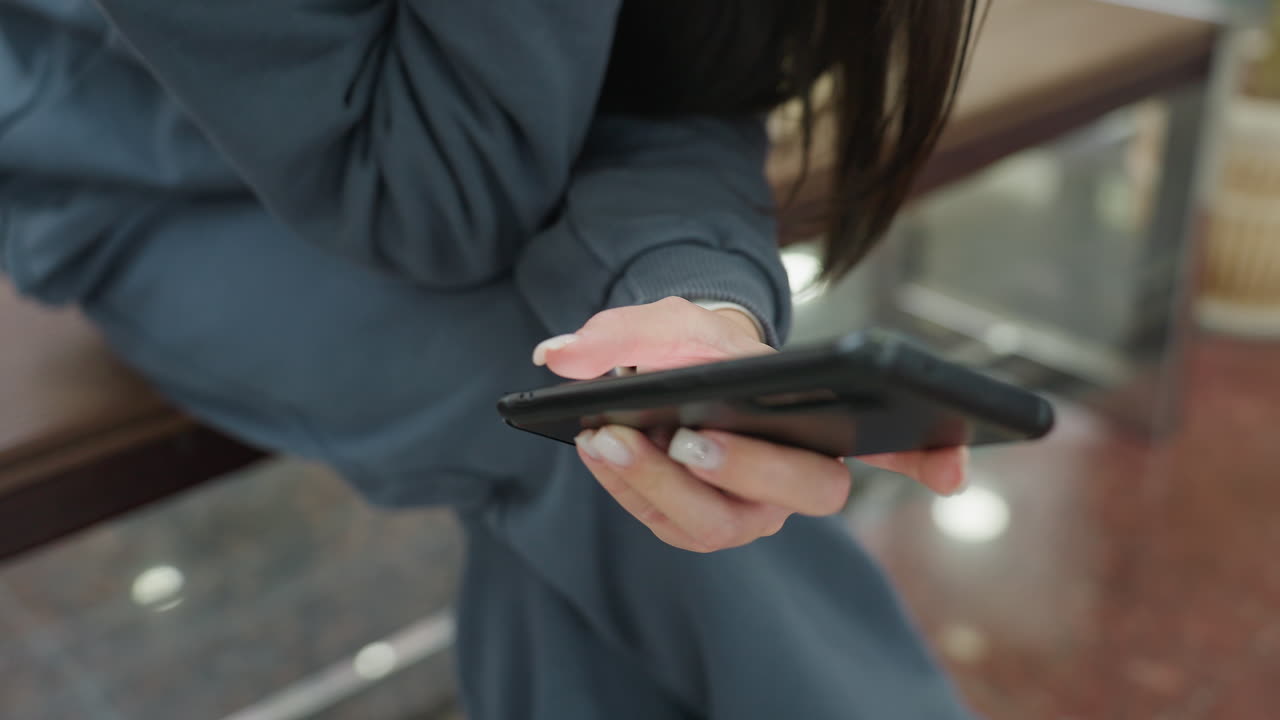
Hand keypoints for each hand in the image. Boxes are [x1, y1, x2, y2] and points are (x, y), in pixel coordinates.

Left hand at [532, 297, 967, 552]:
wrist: (669, 367)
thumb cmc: (695, 342)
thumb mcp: (669, 318)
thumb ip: (629, 331)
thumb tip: (556, 356)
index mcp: (824, 423)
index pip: (898, 445)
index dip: (929, 459)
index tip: (952, 472)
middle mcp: (798, 478)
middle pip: (798, 492)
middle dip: (745, 467)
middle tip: (693, 436)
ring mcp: (748, 509)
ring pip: (718, 522)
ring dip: (659, 484)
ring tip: (607, 438)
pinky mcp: (697, 524)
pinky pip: (667, 522)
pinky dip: (629, 487)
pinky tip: (596, 447)